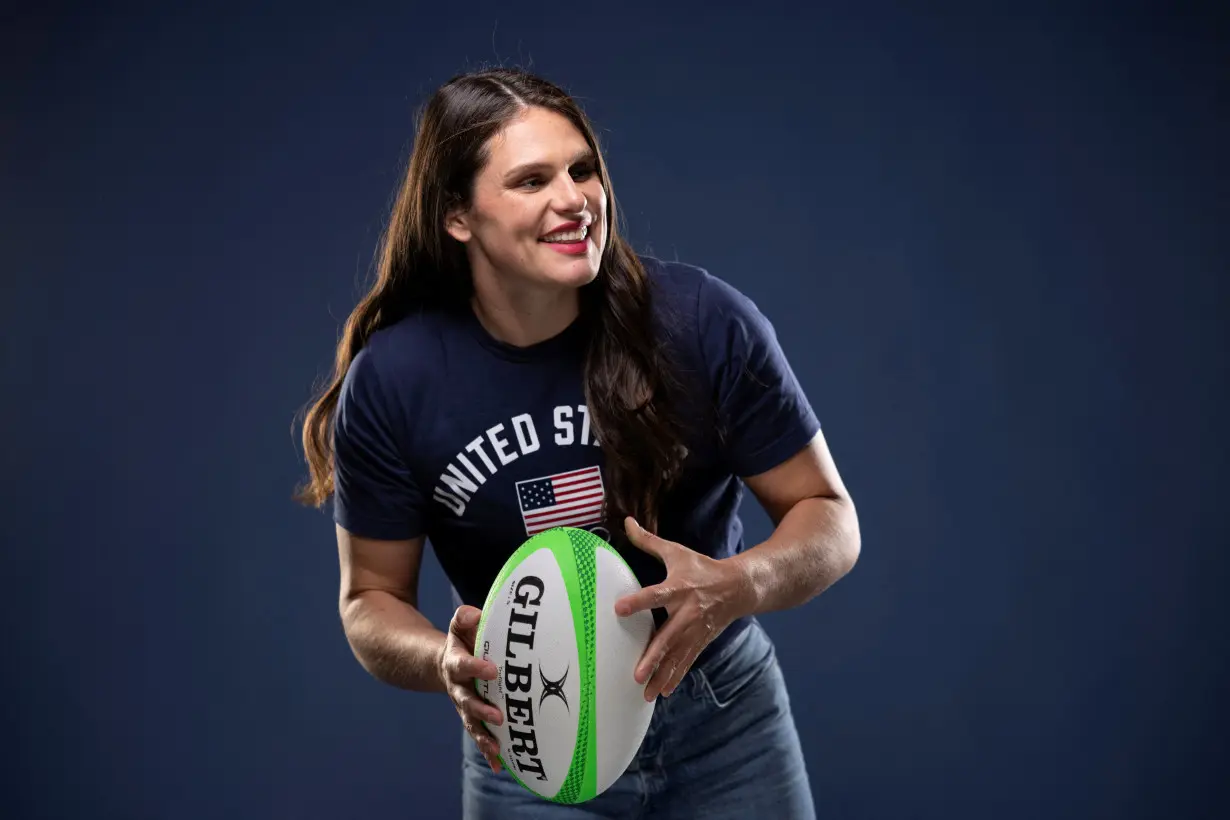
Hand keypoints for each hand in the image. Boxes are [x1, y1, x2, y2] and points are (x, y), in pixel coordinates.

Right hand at [438, 605, 503, 771]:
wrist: (446, 665)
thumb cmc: (463, 642)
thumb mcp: (460, 626)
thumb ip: (464, 618)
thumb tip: (475, 614)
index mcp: (455, 664)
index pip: (464, 666)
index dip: (475, 668)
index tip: (492, 670)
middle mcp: (458, 689)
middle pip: (467, 702)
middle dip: (481, 710)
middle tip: (498, 716)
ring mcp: (465, 706)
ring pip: (472, 723)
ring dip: (484, 736)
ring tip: (497, 747)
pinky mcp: (473, 718)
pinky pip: (480, 736)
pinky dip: (488, 752)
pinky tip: (500, 765)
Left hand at [614, 516, 751, 700]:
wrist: (739, 588)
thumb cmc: (702, 568)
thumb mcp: (677, 552)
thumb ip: (648, 541)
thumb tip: (626, 520)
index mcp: (679, 588)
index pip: (655, 595)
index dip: (637, 601)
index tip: (618, 609)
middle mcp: (688, 613)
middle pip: (668, 637)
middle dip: (653, 656)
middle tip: (636, 673)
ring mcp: (695, 631)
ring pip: (676, 656)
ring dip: (661, 675)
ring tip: (645, 692)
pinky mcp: (700, 642)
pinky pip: (686, 662)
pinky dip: (674, 677)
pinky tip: (661, 692)